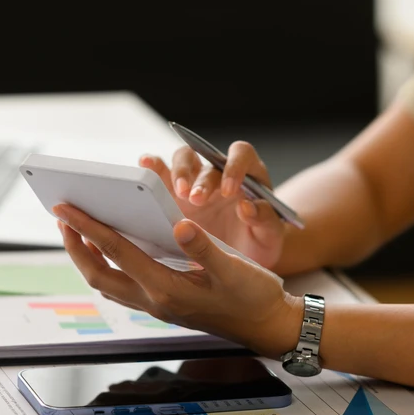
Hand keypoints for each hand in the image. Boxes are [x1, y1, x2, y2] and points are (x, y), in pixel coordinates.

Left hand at [54, 203, 302, 358]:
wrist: (267, 326)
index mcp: (167, 288)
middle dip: (75, 245)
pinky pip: (122, 286)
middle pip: (98, 273)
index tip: (65, 208)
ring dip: (87, 257)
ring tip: (79, 230)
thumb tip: (180, 224)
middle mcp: (155, 300)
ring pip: (107, 282)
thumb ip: (205, 247)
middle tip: (62, 216)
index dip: (88, 228)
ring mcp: (156, 306)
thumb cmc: (254, 297)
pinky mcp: (163, 305)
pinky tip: (112, 250)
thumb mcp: (235, 268)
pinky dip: (108, 265)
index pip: (116, 252)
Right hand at [139, 141, 287, 268]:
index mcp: (248, 175)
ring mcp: (195, 179)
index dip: (234, 167)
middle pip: (206, 156)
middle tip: (196, 199)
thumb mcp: (269, 236)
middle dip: (200, 178)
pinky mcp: (174, 191)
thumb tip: (247, 207)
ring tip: (178, 193)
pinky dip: (152, 165)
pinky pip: (161, 171)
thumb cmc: (259, 242)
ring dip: (179, 173)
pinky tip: (144, 167)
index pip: (240, 154)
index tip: (228, 191)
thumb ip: (264, 220)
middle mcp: (219, 171)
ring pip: (183, 158)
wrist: (243, 259)